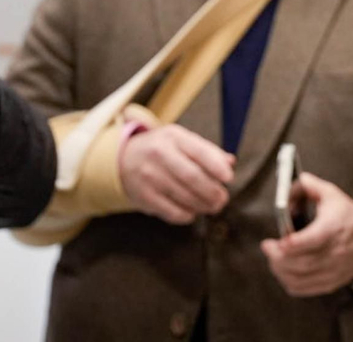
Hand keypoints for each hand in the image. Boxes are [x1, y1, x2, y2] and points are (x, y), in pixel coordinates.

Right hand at [120, 124, 234, 225]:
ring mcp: (150, 176)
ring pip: (184, 196)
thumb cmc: (162, 149)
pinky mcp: (143, 196)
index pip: (200, 152)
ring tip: (212, 207)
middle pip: (193, 177)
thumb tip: (230, 163)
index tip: (229, 178)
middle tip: (223, 199)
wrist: (122, 159)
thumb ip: (206, 150)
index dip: (217, 167)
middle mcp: (159, 154)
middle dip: (212, 191)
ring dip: (203, 205)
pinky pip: (171, 211)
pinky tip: (193, 212)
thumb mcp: (181, 140)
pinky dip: (186, 215)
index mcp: (173, 137)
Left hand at [260, 173, 352, 296]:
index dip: (295, 243)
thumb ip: (309, 186)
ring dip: (280, 270)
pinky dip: (289, 282)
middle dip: (278, 257)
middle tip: (268, 247)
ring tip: (273, 258)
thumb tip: (290, 186)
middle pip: (302, 262)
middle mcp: (335, 252)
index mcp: (334, 227)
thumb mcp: (332, 194)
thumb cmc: (347, 215)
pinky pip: (304, 289)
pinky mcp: (330, 282)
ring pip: (301, 278)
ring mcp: (333, 270)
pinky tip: (284, 271)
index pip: (314, 239)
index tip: (280, 241)